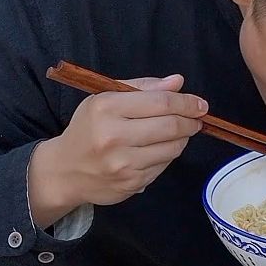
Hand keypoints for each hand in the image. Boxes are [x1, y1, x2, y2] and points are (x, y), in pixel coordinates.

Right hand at [28, 74, 206, 225]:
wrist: (64, 171)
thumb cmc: (89, 128)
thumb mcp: (105, 99)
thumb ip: (142, 87)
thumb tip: (177, 82)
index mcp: (105, 108)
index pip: (161, 102)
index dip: (187, 102)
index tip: (200, 104)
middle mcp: (112, 136)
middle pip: (171, 125)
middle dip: (191, 121)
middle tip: (196, 119)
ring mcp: (123, 163)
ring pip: (173, 147)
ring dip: (182, 138)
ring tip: (177, 132)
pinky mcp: (132, 183)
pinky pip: (164, 165)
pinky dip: (168, 155)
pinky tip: (157, 149)